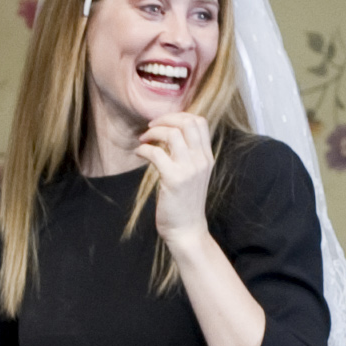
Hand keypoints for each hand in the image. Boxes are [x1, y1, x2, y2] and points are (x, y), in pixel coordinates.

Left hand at [132, 106, 218, 239]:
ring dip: (153, 132)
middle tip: (151, 127)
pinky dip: (144, 149)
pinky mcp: (174, 179)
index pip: (200, 122)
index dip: (179, 116)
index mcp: (207, 157)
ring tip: (143, 140)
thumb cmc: (184, 202)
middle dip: (165, 119)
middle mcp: (201, 160)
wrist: (186, 230)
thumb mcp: (192, 174)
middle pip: (188, 122)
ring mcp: (189, 170)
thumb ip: (186, 154)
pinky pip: (156, 153)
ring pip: (172, 134)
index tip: (164, 124)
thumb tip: (168, 134)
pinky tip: (139, 153)